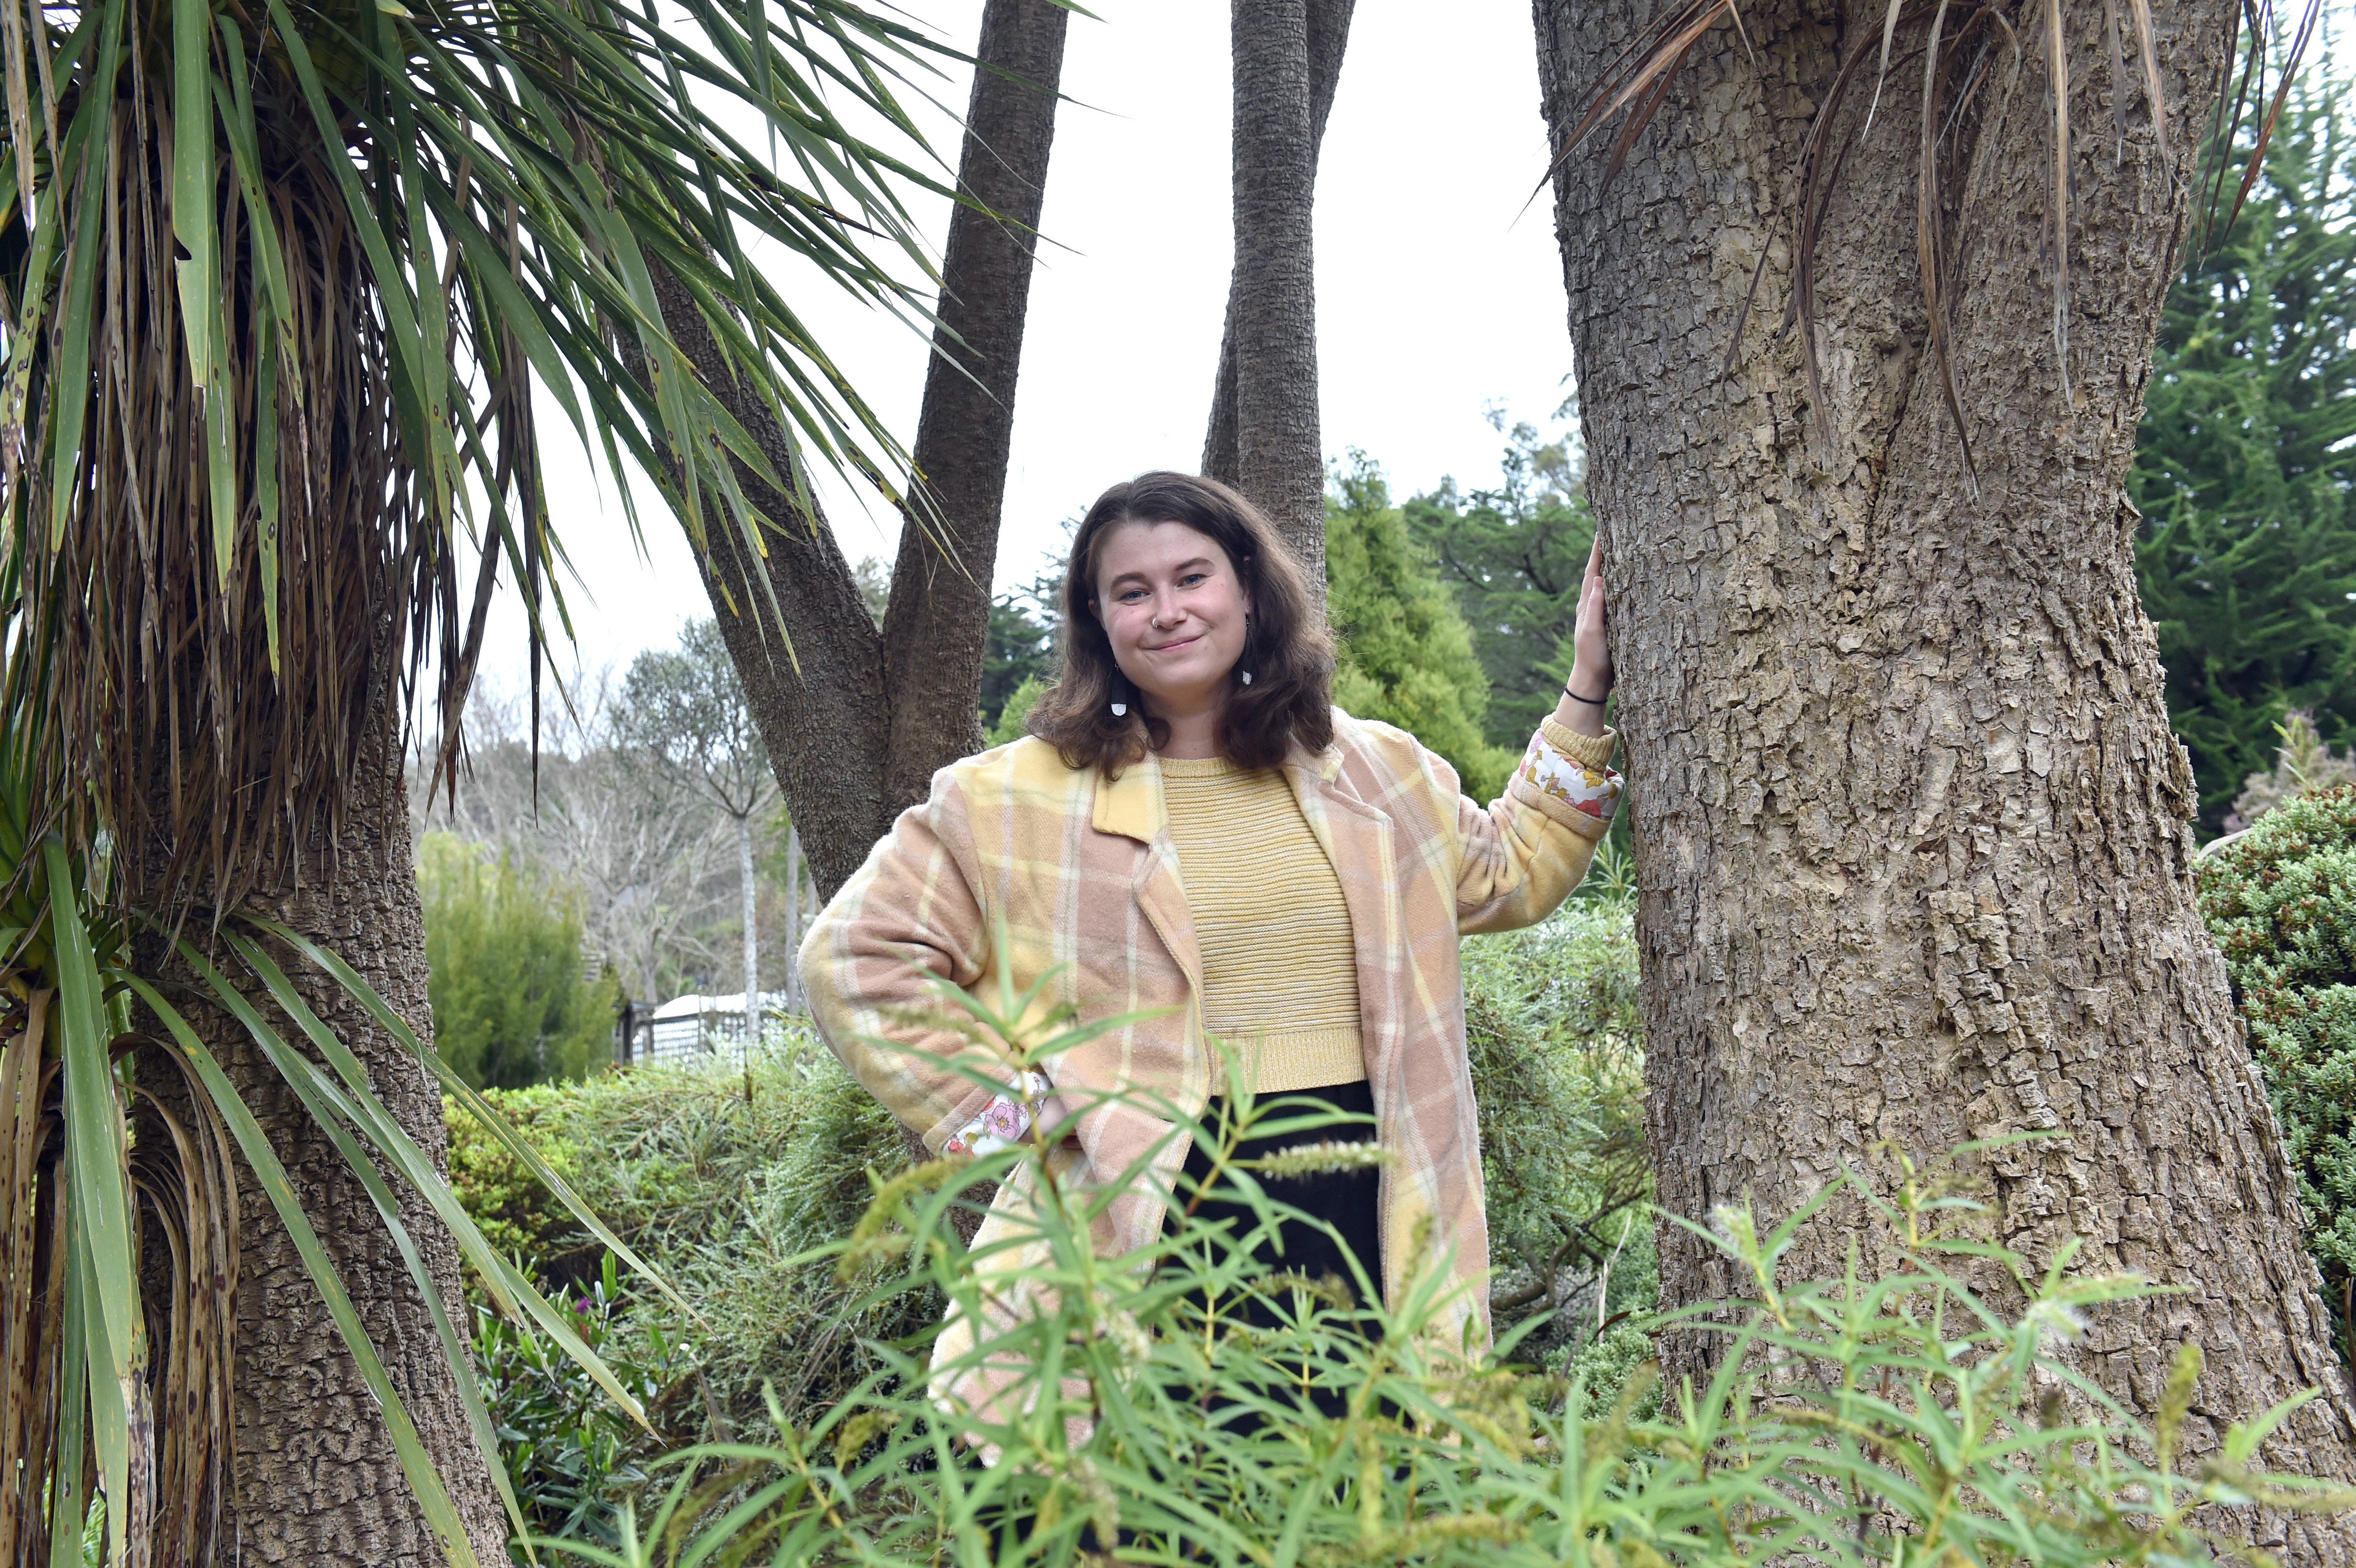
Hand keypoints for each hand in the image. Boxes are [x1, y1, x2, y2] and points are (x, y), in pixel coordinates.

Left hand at [1568, 536, 1610, 701]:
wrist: (1592, 680)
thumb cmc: (1592, 657)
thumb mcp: (1592, 632)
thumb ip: (1595, 607)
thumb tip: (1598, 579)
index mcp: (1585, 605)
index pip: (1591, 572)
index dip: (1596, 552)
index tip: (1600, 530)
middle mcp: (1591, 605)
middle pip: (1597, 571)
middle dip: (1603, 551)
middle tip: (1610, 529)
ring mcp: (1600, 612)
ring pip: (1605, 581)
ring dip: (1611, 563)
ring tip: (1619, 545)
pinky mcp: (1609, 620)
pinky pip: (1613, 594)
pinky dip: (1618, 581)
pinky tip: (1625, 576)